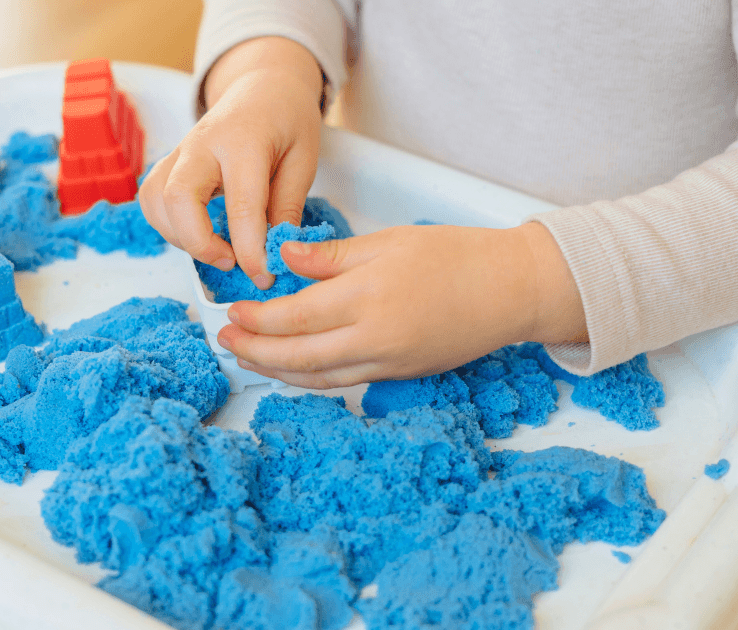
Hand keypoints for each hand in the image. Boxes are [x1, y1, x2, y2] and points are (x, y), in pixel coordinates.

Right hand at [139, 37, 324, 289]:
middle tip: (232, 261)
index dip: (250, 249)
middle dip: (200, 242)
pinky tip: (198, 233)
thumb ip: (287, 206)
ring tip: (218, 249)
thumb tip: (276, 253)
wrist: (262, 87)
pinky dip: (167, 226)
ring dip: (181, 237)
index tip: (263, 275)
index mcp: (244, 140)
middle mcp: (202, 144)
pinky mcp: (167, 163)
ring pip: (156, 201)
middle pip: (178, 199)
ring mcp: (179, 152)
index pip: (240, 204)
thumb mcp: (303, 160)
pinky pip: (151, 199)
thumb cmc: (286, 121)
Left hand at [216, 223, 588, 388]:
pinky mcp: (399, 375)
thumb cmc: (456, 257)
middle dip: (255, 351)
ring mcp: (387, 363)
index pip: (294, 316)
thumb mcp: (388, 241)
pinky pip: (343, 383)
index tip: (233, 310)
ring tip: (248, 359)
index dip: (257, 318)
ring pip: (317, 378)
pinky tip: (293, 370)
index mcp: (367, 297)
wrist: (511, 291)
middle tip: (226, 341)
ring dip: (277, 371)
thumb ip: (331, 256)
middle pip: (297, 356)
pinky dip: (311, 379)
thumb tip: (284, 256)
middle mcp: (373, 338)